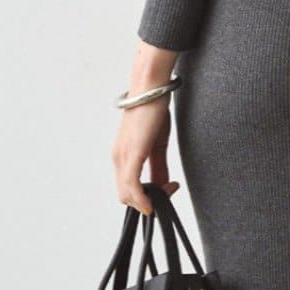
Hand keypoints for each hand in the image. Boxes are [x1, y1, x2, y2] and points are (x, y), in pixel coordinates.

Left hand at [112, 43, 181, 213]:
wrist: (151, 87)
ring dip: (147, 200)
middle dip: (148, 201)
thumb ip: (158, 166)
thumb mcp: (158, 144)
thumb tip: (162, 184)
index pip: (128, 188)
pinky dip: (142, 198)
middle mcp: (118, 157)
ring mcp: (123, 156)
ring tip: (169, 190)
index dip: (146, 197)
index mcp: (123, 155)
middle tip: (170, 190)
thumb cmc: (153, 110)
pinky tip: (153, 201)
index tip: (168, 191)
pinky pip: (132, 185)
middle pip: (126, 195)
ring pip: (127, 194)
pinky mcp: (132, 152)